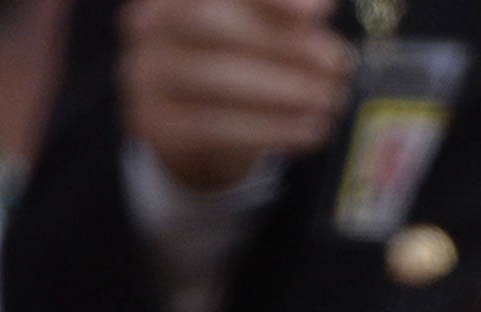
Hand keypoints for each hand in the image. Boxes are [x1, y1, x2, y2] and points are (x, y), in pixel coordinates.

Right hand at [118, 0, 352, 193]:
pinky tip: (307, 131)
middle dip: (282, 44)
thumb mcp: (259, 21)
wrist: (193, 122)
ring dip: (283, 93)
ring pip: (215, 82)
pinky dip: (268, 131)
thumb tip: (314, 11)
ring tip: (328, 100)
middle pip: (211, 24)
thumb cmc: (237, 55)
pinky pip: (214, 129)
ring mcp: (146, 77)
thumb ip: (285, 11)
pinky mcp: (155, 125)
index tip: (318, 12)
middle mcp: (151, 25)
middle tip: (334, 63)